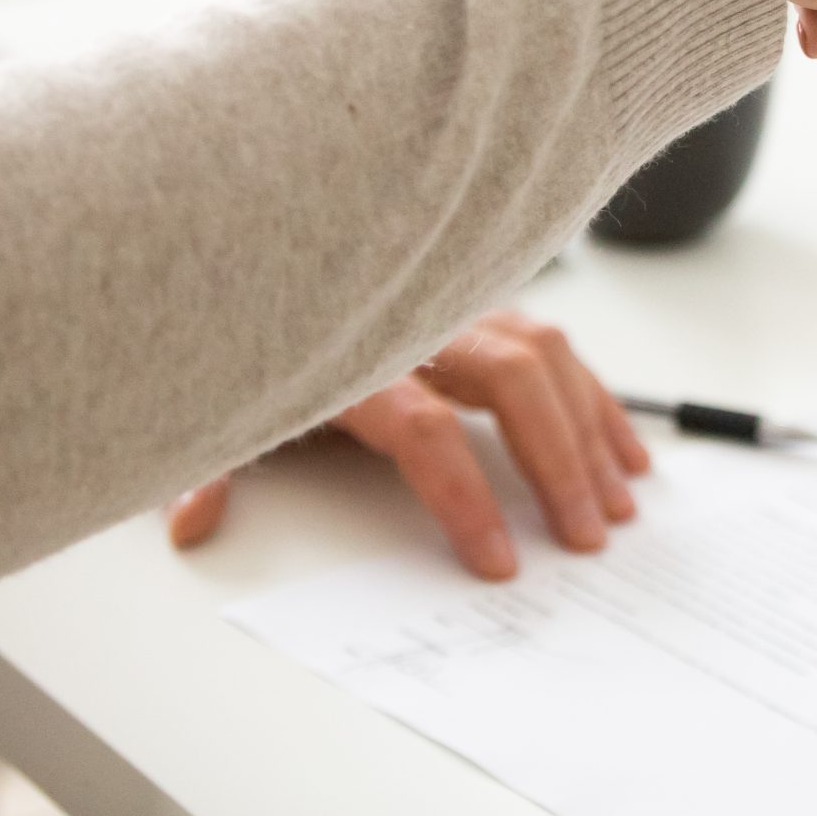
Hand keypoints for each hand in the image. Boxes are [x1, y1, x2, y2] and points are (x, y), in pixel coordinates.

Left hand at [168, 311, 648, 579]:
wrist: (262, 253)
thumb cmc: (252, 344)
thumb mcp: (223, 409)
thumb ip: (206, 467)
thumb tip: (190, 526)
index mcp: (357, 361)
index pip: (425, 430)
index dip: (465, 498)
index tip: (498, 562)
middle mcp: (420, 325)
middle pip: (511, 381)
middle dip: (557, 464)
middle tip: (585, 536)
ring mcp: (461, 309)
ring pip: (547, 355)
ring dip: (589, 433)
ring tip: (617, 506)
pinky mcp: (487, 305)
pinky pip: (559, 347)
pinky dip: (598, 401)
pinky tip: (626, 456)